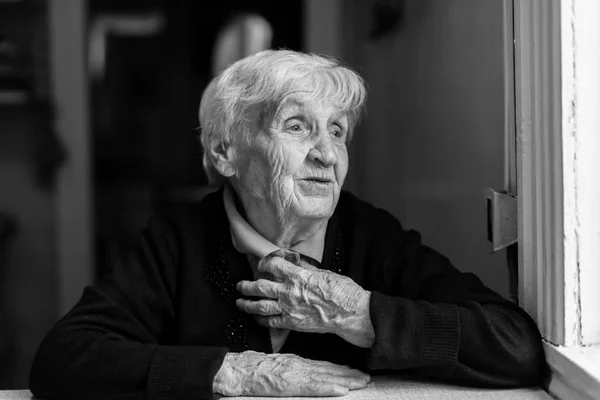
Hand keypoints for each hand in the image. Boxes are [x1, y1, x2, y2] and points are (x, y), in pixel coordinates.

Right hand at [213, 351, 370, 396]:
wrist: (236, 370)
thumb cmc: (251, 369)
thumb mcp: (275, 363)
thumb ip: (290, 366)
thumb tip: (302, 371)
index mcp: (296, 362)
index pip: (323, 365)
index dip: (341, 368)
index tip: (355, 371)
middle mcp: (299, 366)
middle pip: (329, 370)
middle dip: (349, 374)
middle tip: (366, 377)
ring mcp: (295, 375)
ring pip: (326, 378)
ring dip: (346, 380)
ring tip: (361, 382)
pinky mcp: (290, 384)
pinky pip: (314, 387)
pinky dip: (329, 387)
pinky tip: (342, 389)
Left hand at [236, 253, 374, 347]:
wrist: (349, 313)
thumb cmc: (342, 291)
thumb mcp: (324, 272)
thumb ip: (306, 268)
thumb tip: (297, 262)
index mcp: (297, 275)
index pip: (273, 265)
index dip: (264, 263)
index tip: (260, 264)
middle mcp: (289, 291)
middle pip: (260, 286)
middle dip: (246, 286)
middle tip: (240, 285)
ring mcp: (289, 308)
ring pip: (260, 306)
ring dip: (247, 304)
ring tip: (240, 303)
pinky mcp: (292, 323)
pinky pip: (271, 322)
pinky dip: (261, 320)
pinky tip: (256, 318)